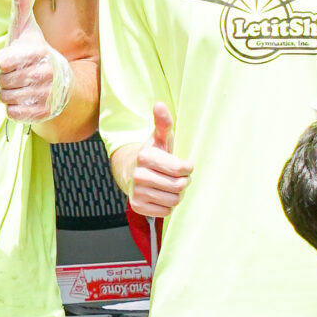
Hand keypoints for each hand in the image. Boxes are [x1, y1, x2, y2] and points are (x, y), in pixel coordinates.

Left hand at [0, 0, 68, 123]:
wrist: (62, 84)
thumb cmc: (37, 53)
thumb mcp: (28, 29)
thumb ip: (23, 4)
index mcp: (38, 52)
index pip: (4, 62)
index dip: (5, 61)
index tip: (13, 59)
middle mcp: (43, 74)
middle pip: (2, 81)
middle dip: (6, 78)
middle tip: (19, 73)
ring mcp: (44, 95)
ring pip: (6, 97)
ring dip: (9, 93)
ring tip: (23, 85)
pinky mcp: (43, 113)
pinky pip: (12, 113)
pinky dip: (15, 108)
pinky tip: (26, 99)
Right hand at [128, 103, 192, 217]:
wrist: (129, 170)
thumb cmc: (152, 154)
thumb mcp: (159, 138)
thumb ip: (163, 122)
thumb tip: (159, 105)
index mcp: (145, 156)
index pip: (180, 169)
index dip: (187, 168)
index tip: (185, 165)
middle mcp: (139, 175)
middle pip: (179, 186)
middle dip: (183, 181)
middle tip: (176, 176)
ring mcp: (137, 192)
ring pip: (174, 200)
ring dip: (176, 193)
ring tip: (168, 184)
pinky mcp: (137, 206)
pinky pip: (166, 211)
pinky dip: (167, 205)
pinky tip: (161, 194)